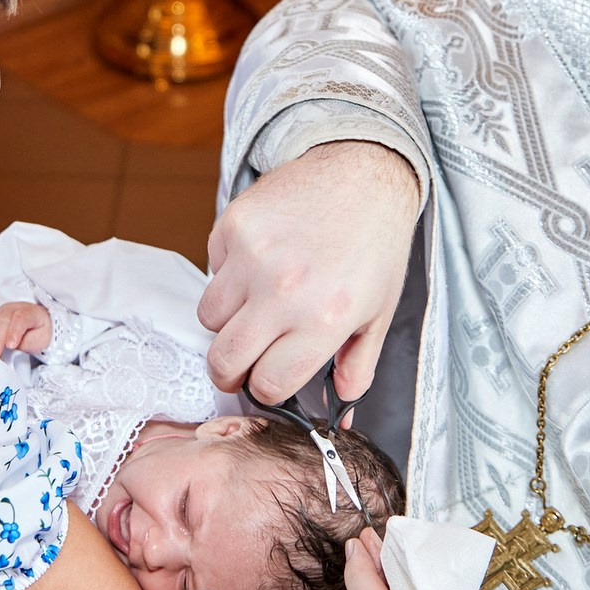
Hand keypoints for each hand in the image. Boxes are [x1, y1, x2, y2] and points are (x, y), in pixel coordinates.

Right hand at [0, 302, 52, 353]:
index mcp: (30, 312)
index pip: (21, 318)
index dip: (14, 331)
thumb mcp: (42, 339)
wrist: (35, 322)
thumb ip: (28, 342)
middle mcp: (14, 309)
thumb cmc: (39, 331)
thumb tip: (11, 347)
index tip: (11, 346)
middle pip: (3, 319)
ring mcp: (1, 312)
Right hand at [199, 140, 419, 402]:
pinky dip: (228, 274)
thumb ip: (357, 368)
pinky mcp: (233, 226)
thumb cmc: (375, 243)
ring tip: (257, 303)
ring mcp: (253, 257)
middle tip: (242, 363)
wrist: (364, 171)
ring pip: (209, 318)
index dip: (266, 389)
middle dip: (230, 372)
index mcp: (324, 321)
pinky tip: (260, 261)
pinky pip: (211, 270)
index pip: (268, 384)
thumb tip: (339, 417)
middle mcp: (284, 292)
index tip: (268, 379)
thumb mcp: (380, 313)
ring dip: (228, 321)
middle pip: (224, 361)